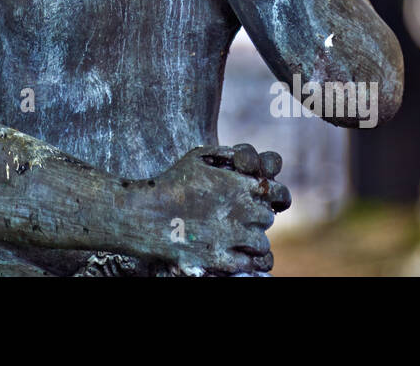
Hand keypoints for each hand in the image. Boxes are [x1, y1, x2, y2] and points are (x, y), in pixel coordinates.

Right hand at [134, 143, 290, 275]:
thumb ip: (226, 155)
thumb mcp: (197, 157)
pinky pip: (249, 265)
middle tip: (240, 220)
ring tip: (237, 240)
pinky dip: (245, 261)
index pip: (275, 193)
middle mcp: (240, 209)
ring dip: (252, 242)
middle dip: (256, 219)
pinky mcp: (220, 258)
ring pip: (261, 244)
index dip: (268, 198)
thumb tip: (246, 161)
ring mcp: (230, 235)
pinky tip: (233, 255)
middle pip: (266, 218)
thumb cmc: (170, 183)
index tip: (256, 202)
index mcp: (238, 184)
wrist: (143, 213)